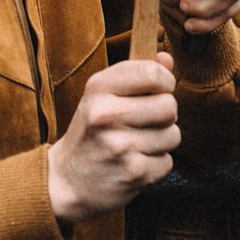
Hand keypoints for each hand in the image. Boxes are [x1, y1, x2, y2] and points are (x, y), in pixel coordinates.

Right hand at [47, 54, 178, 223]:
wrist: (67, 180)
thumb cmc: (91, 131)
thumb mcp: (102, 96)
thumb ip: (136, 74)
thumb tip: (166, 59)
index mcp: (98, 88)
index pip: (152, 72)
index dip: (165, 80)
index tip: (159, 89)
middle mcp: (106, 114)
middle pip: (169, 105)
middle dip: (165, 114)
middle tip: (146, 121)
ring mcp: (120, 145)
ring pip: (172, 135)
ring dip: (161, 141)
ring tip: (138, 143)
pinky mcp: (133, 172)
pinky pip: (167, 161)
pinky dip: (156, 164)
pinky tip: (135, 162)